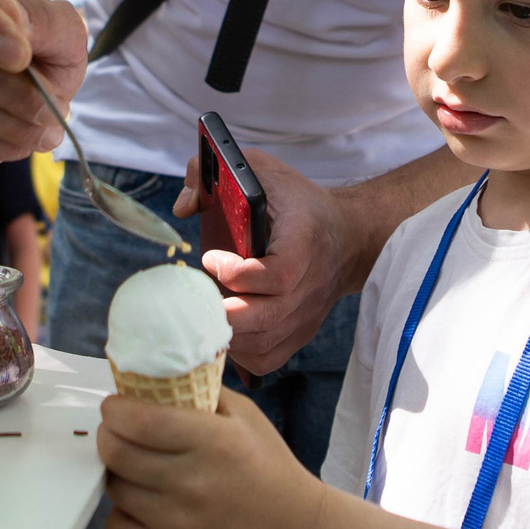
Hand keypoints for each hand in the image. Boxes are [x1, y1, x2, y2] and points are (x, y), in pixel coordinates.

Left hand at [99, 388, 320, 528]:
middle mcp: (192, 483)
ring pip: (115, 490)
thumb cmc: (266, 464)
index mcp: (212, 442)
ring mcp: (178, 524)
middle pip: (117, 453)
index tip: (115, 407)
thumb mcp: (244, 415)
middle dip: (108, 436)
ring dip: (117, 474)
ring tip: (134, 469)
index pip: (139, 421)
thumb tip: (152, 379)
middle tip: (116, 433)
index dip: (115, 411)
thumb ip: (201, 392)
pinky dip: (120, 515)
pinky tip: (138, 505)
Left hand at [177, 146, 363, 374]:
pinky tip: (223, 331)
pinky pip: (270, 357)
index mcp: (306, 239)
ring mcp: (308, 312)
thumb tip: (182, 206)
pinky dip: (240, 353)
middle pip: (268, 316)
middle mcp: (311, 282)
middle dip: (224, 315)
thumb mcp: (263, 171)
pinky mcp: (301, 331)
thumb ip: (216, 172)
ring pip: (265, 342)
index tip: (211, 258)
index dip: (240, 275)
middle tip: (194, 301)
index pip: (279, 272)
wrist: (347, 236)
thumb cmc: (298, 203)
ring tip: (202, 315)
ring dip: (227, 335)